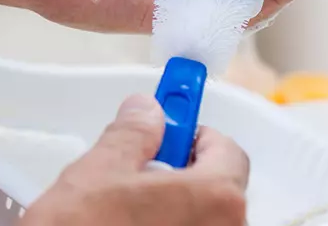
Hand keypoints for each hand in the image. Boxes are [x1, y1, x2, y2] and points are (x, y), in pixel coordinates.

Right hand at [19, 95, 249, 225]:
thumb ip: (134, 133)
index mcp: (215, 199)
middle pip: (215, 187)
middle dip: (179, 171)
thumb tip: (145, 113)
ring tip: (124, 206)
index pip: (227, 149)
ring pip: (198, 217)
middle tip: (139, 169)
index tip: (171, 129)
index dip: (194, 134)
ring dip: (170, 204)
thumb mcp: (101, 171)